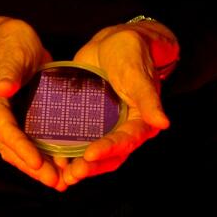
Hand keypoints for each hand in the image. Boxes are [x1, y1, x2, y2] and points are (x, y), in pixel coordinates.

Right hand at [0, 15, 62, 188]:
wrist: (8, 38)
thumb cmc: (10, 41)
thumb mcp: (12, 51)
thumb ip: (9, 70)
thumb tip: (2, 89)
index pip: (2, 127)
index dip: (19, 146)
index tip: (37, 162)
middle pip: (8, 146)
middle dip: (31, 166)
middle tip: (55, 181)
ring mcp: (4, 118)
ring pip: (16, 150)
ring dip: (36, 167)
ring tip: (59, 181)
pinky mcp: (18, 118)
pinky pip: (26, 142)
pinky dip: (41, 155)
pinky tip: (60, 166)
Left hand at [57, 20, 179, 185]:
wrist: (113, 41)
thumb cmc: (131, 52)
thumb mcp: (137, 74)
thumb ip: (148, 99)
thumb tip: (163, 123)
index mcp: (140, 122)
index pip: (125, 141)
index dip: (108, 150)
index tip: (89, 155)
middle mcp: (123, 128)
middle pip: (110, 155)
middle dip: (91, 166)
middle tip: (72, 174)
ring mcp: (105, 126)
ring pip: (94, 152)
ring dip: (79, 164)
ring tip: (62, 174)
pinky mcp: (89, 119)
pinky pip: (80, 138)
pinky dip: (68, 149)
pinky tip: (52, 156)